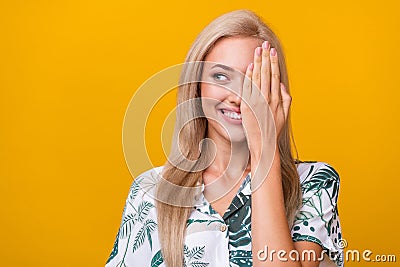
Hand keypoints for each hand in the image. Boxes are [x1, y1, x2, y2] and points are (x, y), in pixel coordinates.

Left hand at [240, 41, 290, 160]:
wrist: (264, 144)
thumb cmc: (274, 130)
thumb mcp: (284, 115)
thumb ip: (285, 99)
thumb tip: (281, 84)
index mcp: (277, 99)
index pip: (275, 76)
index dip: (274, 62)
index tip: (272, 51)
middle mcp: (268, 99)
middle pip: (267, 73)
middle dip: (266, 57)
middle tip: (265, 44)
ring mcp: (258, 102)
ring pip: (258, 77)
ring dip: (258, 62)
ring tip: (258, 50)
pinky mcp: (248, 106)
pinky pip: (249, 88)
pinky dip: (250, 76)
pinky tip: (250, 66)